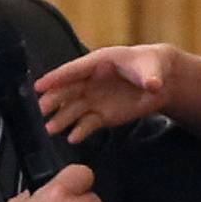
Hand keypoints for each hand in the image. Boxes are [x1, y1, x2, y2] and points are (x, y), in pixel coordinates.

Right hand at [36, 45, 177, 141]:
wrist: (162, 83)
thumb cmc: (152, 66)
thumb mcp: (153, 68)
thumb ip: (150, 77)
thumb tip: (153, 84)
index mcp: (98, 63)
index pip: (74, 70)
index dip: (57, 77)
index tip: (38, 85)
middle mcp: (91, 81)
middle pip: (68, 90)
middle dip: (54, 99)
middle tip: (40, 110)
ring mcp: (95, 99)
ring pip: (74, 108)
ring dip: (61, 118)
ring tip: (50, 129)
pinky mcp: (102, 115)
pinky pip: (88, 123)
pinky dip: (81, 130)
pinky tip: (73, 138)